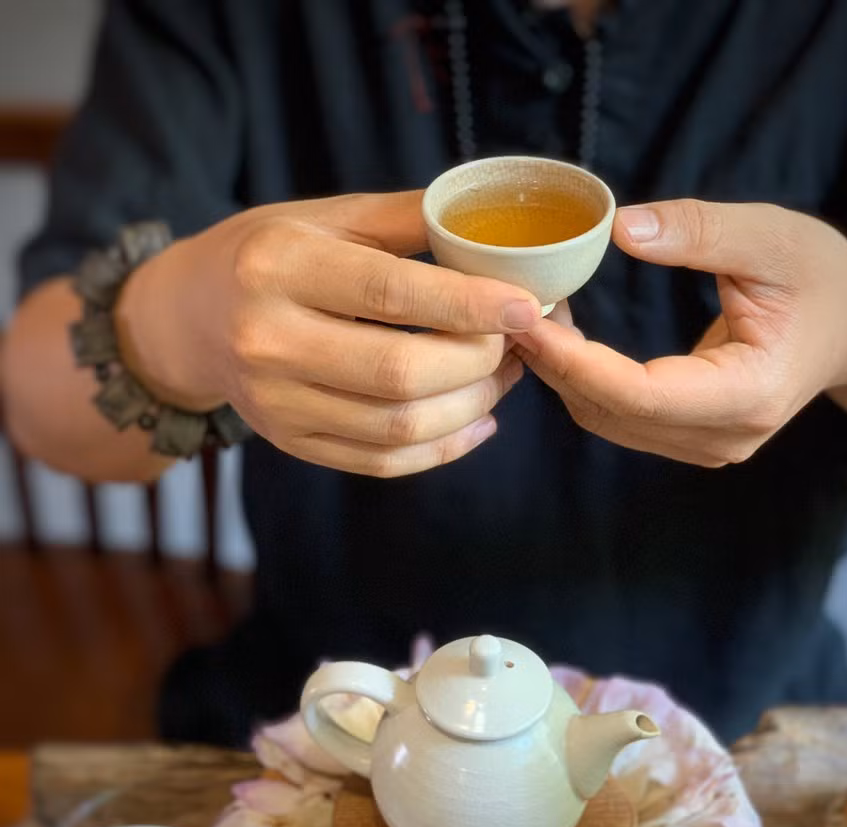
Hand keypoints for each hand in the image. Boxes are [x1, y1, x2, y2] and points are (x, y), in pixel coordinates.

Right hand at [116, 192, 539, 475]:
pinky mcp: (290, 443)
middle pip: (400, 371)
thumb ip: (405, 220)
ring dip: (470, 407)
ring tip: (501, 378)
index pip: (389, 292)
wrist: (188, 319)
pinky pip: (380, 461)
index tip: (528, 306)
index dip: (468, 304)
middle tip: (516, 343)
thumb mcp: (323, 216)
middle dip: (478, 362)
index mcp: (278, 267)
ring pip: (397, 426)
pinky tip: (475, 422)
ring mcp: (276, 403)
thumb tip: (492, 229)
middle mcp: (269, 341)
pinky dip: (441, 448)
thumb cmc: (267, 255)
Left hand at [514, 199, 846, 465]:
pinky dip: (583, 381)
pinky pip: (619, 418)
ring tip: (532, 317)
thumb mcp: (772, 238)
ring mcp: (706, 447)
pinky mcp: (690, 439)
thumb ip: (699, 231)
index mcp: (748, 395)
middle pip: (612, 413)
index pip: (640, 394)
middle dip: (555, 365)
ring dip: (562, 375)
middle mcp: (723, 438)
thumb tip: (621, 226)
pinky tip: (564, 338)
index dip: (576, 362)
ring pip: (607, 422)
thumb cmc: (819, 279)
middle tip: (510, 310)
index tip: (529, 320)